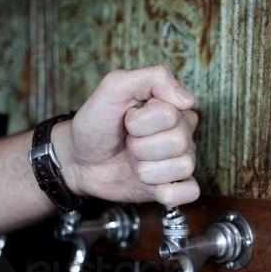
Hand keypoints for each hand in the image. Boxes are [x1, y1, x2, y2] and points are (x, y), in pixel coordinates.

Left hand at [54, 65, 199, 207]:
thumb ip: (152, 78)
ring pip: (182, 167)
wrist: (79, 160)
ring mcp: (179, 161)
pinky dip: (169, 193)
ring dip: (147, 169)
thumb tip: (187, 99)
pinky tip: (151, 186)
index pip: (170, 115)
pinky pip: (190, 192)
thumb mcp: (114, 88)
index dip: (141, 121)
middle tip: (128, 142)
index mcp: (172, 107)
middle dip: (141, 146)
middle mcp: (181, 133)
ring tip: (134, 162)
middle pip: (177, 142)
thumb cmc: (96, 123)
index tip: (127, 119)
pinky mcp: (174, 187)